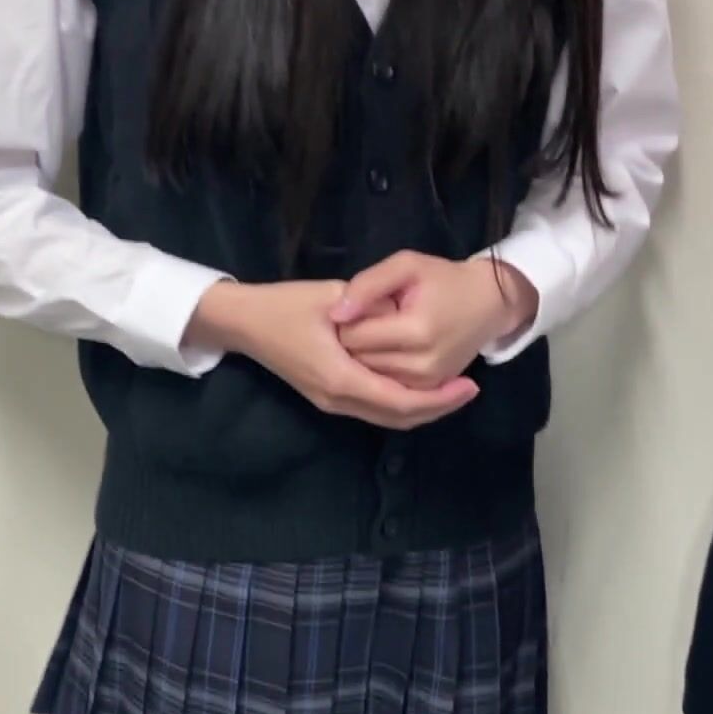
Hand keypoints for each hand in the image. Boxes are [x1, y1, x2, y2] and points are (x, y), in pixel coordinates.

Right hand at [187, 279, 477, 428]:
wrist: (242, 324)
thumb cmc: (284, 306)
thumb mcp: (331, 297)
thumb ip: (370, 309)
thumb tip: (405, 316)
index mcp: (341, 378)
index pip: (402, 401)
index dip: (439, 398)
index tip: (470, 384)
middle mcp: (338, 399)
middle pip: (398, 417)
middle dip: (437, 408)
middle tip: (469, 389)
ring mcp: (330, 402)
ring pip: (386, 417)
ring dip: (421, 408)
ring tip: (452, 390)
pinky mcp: (327, 396)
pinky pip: (373, 408)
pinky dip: (400, 403)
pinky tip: (420, 386)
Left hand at [331, 254, 538, 388]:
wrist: (488, 304)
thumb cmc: (444, 279)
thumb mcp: (407, 266)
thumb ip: (368, 285)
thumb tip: (336, 314)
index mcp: (416, 331)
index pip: (354, 337)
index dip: (346, 322)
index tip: (357, 307)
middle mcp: (422, 365)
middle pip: (358, 361)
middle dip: (352, 343)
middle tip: (367, 321)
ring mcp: (427, 383)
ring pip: (369, 378)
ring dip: (364, 360)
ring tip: (378, 335)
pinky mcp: (429, 390)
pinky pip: (387, 386)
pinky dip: (380, 372)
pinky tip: (387, 351)